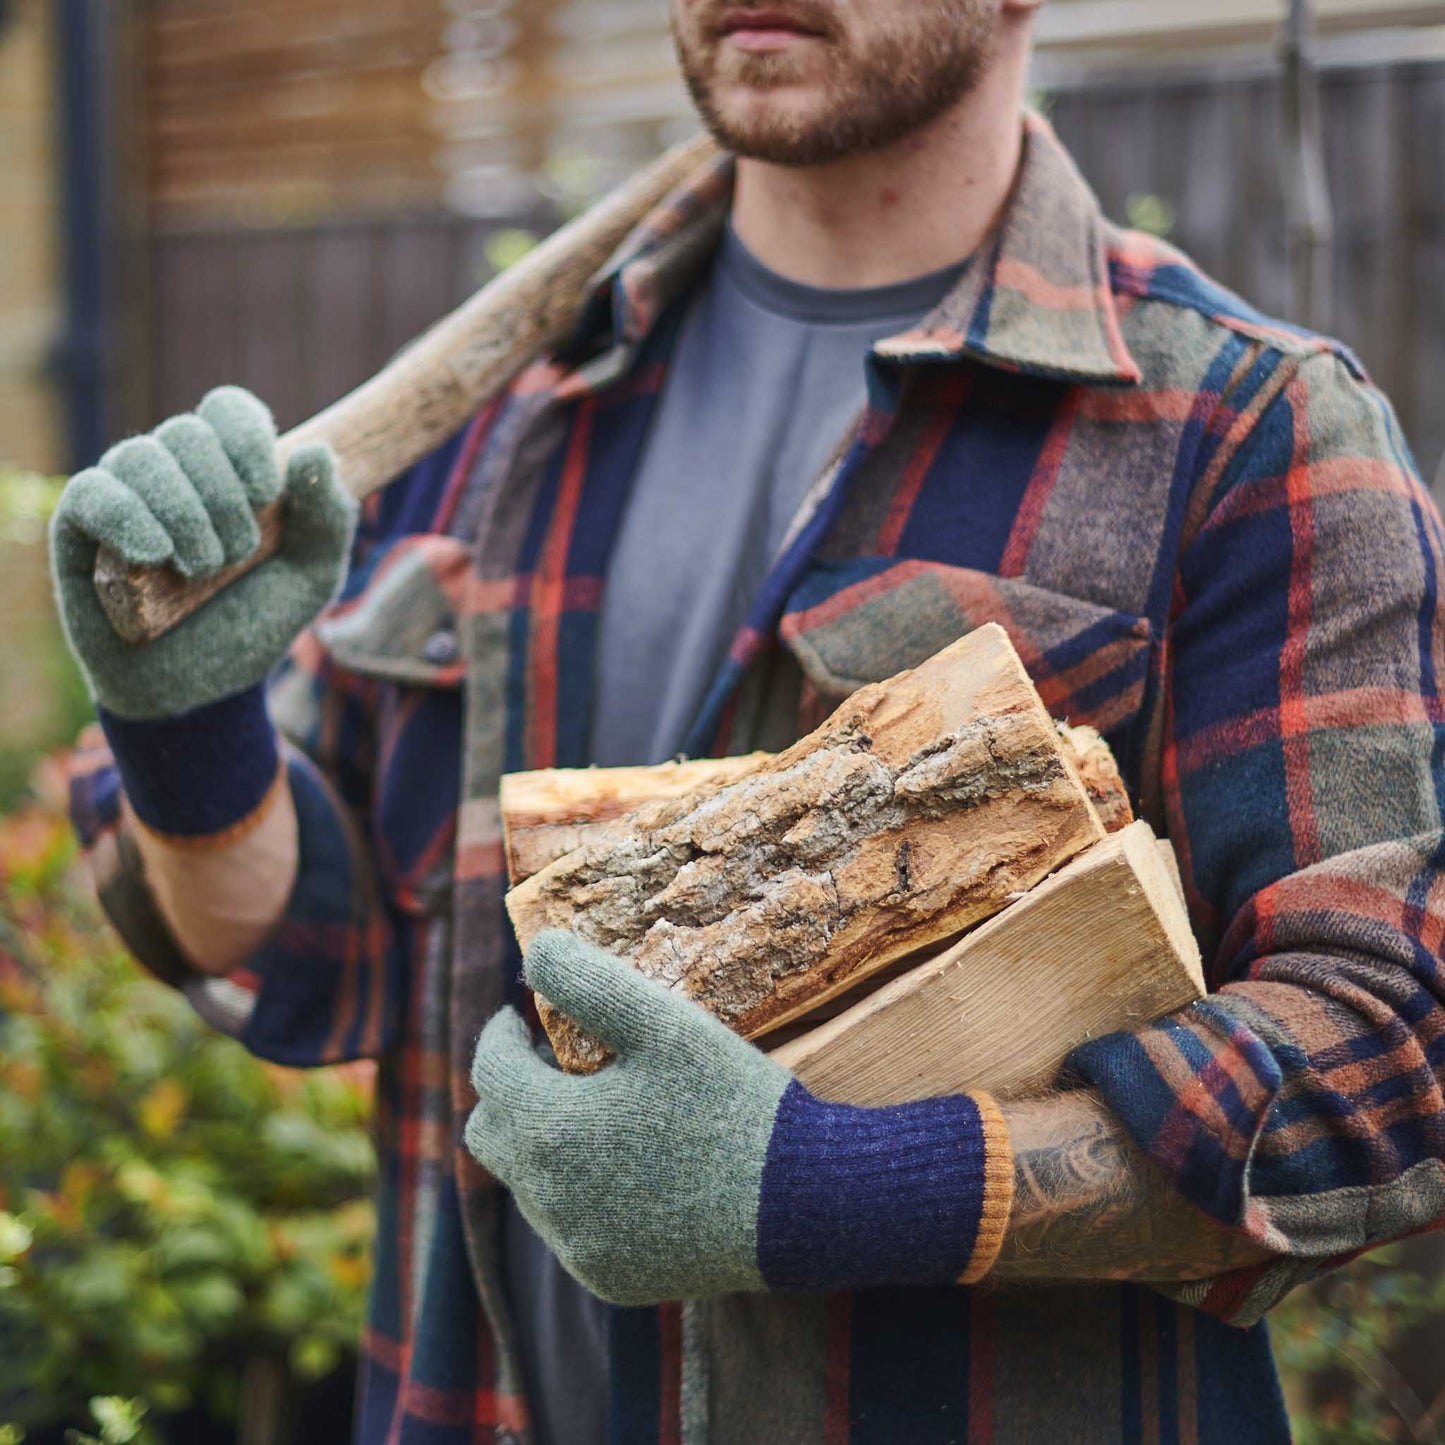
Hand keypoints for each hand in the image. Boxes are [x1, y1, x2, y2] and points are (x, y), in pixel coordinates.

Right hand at [50, 387, 356, 720]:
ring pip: (141, 457)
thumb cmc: (254, 622)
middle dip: (223, 497)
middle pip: (189, 433)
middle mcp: (170, 472)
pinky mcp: (79, 531)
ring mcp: (122, 496)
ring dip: (184, 513)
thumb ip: (329, 518)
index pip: (228, 409)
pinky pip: (92, 493)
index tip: (268, 492)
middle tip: (237, 555)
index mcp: (225, 469)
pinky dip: (128, 517)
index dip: (247, 438)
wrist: (205, 688)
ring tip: (203, 569)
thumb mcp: (313, 576)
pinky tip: (155, 554)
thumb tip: (317, 452)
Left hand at [466, 932, 1011, 1305]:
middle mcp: (547, 1199)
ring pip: (526, 1184)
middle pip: (489, 1134)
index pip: (488, 1069)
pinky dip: (577, 1191)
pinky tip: (628, 1164)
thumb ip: (586, 978)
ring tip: (596, 1107)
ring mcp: (577, 1248)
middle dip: (510, 1089)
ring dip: (542, 1140)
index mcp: (549, 1129)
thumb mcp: (662, 1020)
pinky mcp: (608, 1279)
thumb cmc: (731, 1099)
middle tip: (553, 1060)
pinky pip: (567, 1229)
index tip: (523, 1015)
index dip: (500, 1033)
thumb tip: (534, 951)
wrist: (803, 1202)